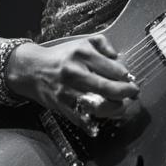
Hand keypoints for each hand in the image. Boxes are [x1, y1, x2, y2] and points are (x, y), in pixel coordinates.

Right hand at [5, 35, 139, 126]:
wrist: (32, 70)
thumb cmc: (62, 57)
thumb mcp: (83, 41)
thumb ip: (104, 44)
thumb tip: (118, 57)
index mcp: (82, 54)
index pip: (114, 69)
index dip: (127, 77)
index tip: (131, 80)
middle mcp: (75, 72)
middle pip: (108, 88)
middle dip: (126, 94)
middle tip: (133, 94)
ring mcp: (68, 92)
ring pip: (98, 106)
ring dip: (115, 109)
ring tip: (121, 105)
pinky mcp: (62, 106)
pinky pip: (82, 119)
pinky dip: (95, 123)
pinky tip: (103, 119)